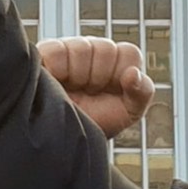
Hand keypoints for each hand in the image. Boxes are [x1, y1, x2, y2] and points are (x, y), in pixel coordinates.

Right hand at [39, 35, 155, 140]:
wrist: (65, 140)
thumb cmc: (96, 123)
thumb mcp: (128, 112)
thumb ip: (142, 92)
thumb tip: (134, 72)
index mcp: (116, 61)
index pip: (129, 52)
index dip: (121, 74)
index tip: (111, 92)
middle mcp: (94, 50)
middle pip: (105, 48)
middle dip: (99, 77)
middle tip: (89, 93)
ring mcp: (70, 49)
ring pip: (81, 47)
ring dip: (78, 75)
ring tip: (72, 90)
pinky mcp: (45, 52)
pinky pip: (55, 50)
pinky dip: (57, 69)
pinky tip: (57, 82)